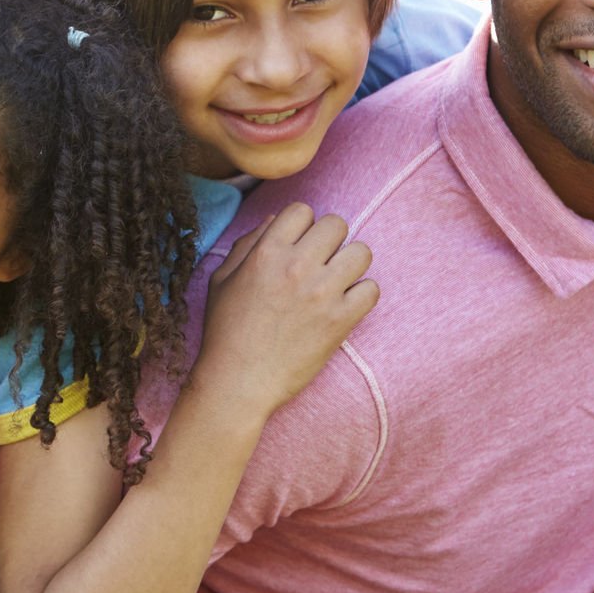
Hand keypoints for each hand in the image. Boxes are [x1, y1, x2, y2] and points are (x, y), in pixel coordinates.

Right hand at [197, 204, 376, 417]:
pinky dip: (362, 295)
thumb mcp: (221, 280)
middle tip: (321, 263)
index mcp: (266, 252)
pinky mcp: (340, 321)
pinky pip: (372, 289)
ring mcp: (322, 293)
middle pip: (337, 224)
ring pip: (362, 252)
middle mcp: (297, 266)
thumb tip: (273, 220)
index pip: (302, 210)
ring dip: (351, 263)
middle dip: (330, 240)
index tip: (299, 245)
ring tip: (337, 281)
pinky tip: (344, 305)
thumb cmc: (225, 332)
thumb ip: (247, 244)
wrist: (238, 382)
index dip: (302, 226)